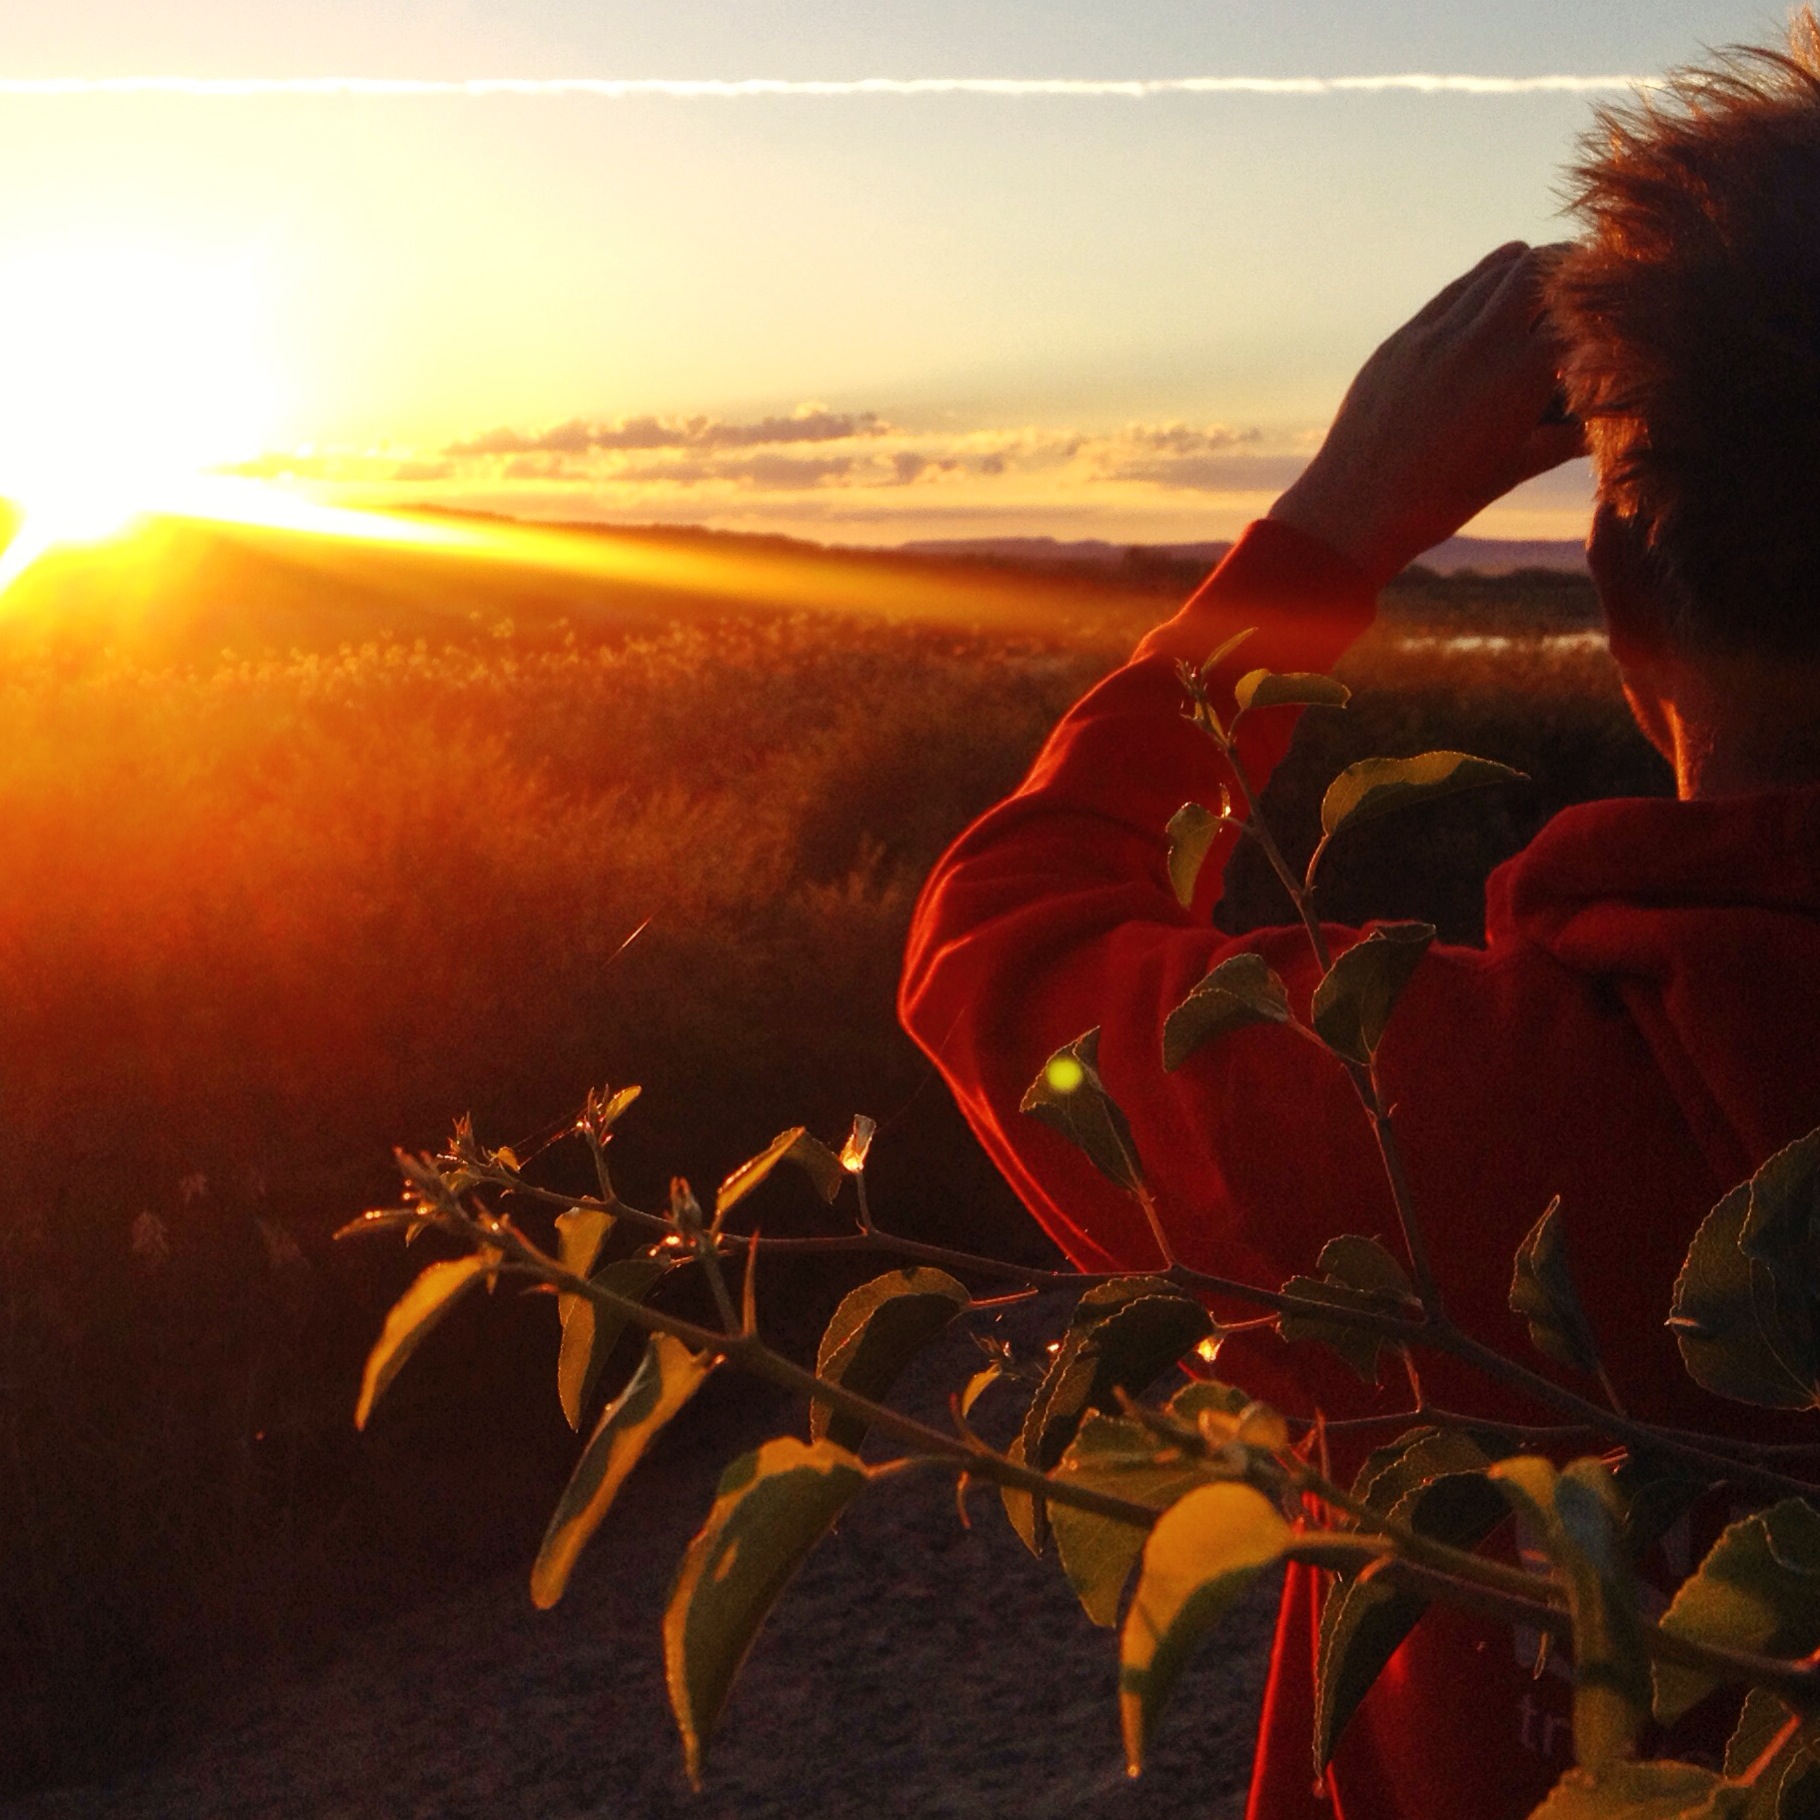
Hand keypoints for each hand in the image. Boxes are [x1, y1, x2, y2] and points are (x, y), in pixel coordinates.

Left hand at [1266, 242, 1585, 588]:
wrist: (1353, 509)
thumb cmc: (1439, 502)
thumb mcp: (1512, 470)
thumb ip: (1564, 437)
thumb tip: (1604, 422)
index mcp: (1518, 377)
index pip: (1583, 312)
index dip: (1607, 312)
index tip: (1619, 316)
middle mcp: (1479, 342)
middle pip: (1545, 267)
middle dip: (1574, 271)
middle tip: (1589, 285)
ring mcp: (1436, 333)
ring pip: (1499, 267)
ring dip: (1530, 270)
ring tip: (1546, 287)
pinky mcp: (1404, 336)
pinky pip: (1457, 289)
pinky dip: (1485, 284)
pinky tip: (1495, 299)